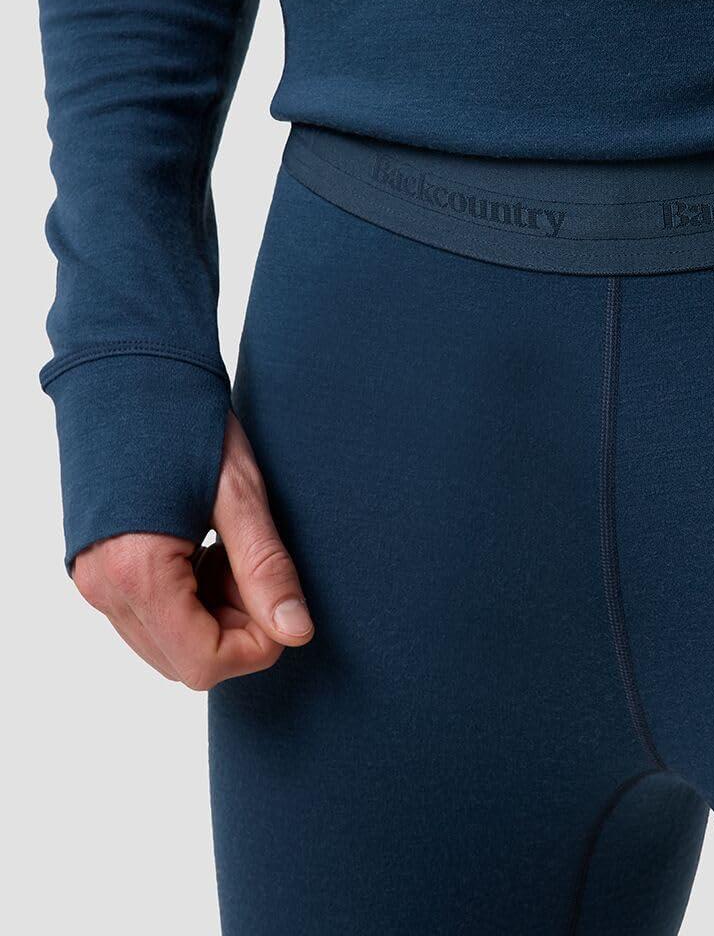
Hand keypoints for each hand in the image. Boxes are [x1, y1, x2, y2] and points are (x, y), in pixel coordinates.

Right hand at [72, 413, 312, 689]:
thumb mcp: (240, 495)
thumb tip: (297, 632)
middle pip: (184, 660)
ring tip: (233, 551)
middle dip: (236, 629)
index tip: (284, 605)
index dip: (256, 646)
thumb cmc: (185, 423)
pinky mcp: (100, 567)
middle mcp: (105, 587)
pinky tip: (208, 548)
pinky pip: (151, 613)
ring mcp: (96, 580)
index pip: (202, 662)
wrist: (131, 371)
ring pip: (168, 641)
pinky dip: (190, 596)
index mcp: (137, 572)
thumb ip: (265, 568)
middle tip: (258, 569)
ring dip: (214, 612)